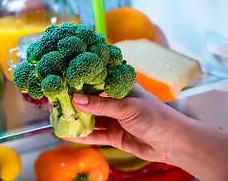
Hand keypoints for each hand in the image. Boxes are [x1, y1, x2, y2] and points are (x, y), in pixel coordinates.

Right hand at [65, 83, 186, 163]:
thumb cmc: (155, 117)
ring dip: (76, 119)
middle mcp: (115, 102)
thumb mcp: (127, 107)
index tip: (61, 84)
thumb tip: (75, 99)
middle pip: (90, 102)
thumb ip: (100, 105)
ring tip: (57, 118)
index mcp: (120, 88)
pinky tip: (68, 134)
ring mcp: (113, 119)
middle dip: (73, 103)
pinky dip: (82, 135)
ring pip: (90, 118)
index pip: (95, 82)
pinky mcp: (113, 135)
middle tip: (55, 103)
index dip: (78, 83)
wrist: (173, 143)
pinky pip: (95, 135)